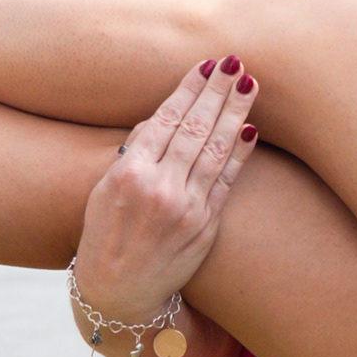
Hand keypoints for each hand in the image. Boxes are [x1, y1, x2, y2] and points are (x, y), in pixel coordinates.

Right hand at [74, 58, 257, 329]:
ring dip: (235, 114)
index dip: (188, 90)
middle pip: (195, 129)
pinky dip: (240, 155)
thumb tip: (163, 119)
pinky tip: (252, 129)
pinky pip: (227, 183)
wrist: (119, 294)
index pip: (165, 120)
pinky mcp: (206, 227)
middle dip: (217, 93)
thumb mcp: (104, 190)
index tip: (205, 65)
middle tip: (236, 62)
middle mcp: (159, 190)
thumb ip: (134, 152)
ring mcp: (187, 209)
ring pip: (216, 151)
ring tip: (249, 84)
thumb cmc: (106, 234)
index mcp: (128, 175)